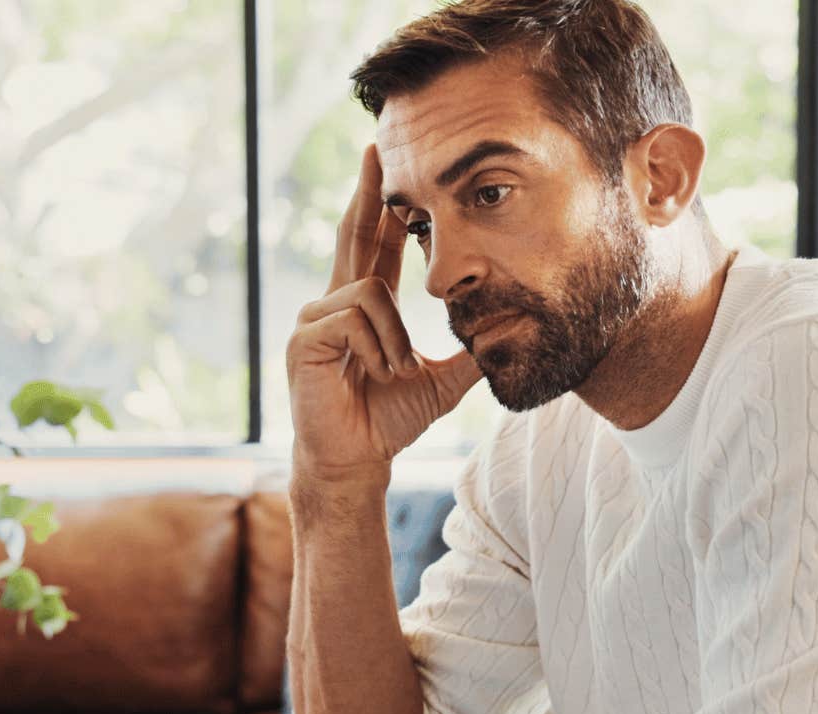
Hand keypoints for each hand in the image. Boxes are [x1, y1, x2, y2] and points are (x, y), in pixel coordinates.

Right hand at [287, 143, 482, 479]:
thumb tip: (512, 333)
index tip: (392, 168)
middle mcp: (334, 302)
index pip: (377, 243)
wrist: (358, 460)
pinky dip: (378, 348)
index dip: (384, 207)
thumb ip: (469, 352)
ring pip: (372, 291)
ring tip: (395, 371)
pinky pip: (355, 318)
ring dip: (396, 337)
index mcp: (364, 304)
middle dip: (368, 193)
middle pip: (355, 234)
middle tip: (378, 149)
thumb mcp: (443, 380)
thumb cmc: (390, 420)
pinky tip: (377, 373)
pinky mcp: (304, 339)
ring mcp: (314, 318)